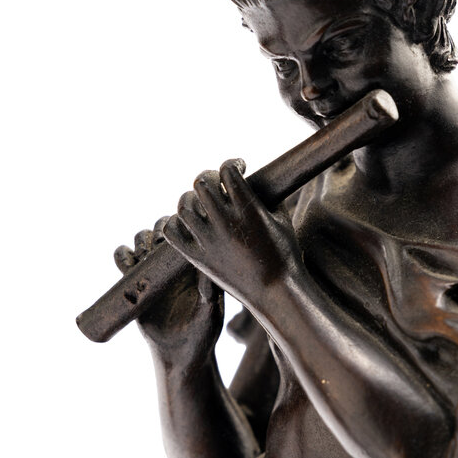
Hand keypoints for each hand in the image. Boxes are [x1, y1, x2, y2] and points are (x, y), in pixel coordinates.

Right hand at [115, 217, 223, 364]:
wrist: (179, 354)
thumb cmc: (203, 332)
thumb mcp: (210, 310)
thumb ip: (210, 290)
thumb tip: (208, 266)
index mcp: (192, 263)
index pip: (183, 233)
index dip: (177, 226)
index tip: (175, 235)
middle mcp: (172, 264)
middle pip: (159, 231)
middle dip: (155, 231)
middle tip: (157, 242)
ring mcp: (152, 272)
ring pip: (140, 241)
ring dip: (139, 240)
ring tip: (143, 254)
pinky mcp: (134, 284)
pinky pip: (123, 261)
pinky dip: (121, 255)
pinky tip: (127, 263)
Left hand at [162, 159, 302, 310]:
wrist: (276, 293)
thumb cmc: (285, 255)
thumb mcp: (282, 219)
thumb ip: (264, 196)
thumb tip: (251, 179)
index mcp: (248, 210)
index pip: (227, 171)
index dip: (232, 164)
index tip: (239, 168)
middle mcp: (225, 223)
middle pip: (201, 183)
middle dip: (210, 177)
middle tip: (217, 184)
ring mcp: (209, 242)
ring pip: (184, 206)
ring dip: (191, 198)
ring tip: (201, 203)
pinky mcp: (199, 259)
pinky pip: (172, 233)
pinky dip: (174, 223)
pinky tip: (187, 223)